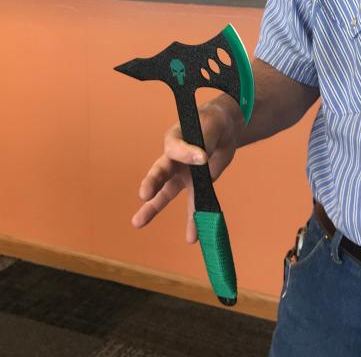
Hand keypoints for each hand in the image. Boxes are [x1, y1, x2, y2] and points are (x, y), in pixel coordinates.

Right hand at [131, 100, 242, 242]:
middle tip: (143, 195)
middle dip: (151, 184)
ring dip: (154, 209)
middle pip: (159, 174)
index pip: (174, 148)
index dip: (185, 153)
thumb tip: (200, 160)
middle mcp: (174, 160)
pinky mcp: (197, 186)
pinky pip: (194, 204)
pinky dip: (195, 221)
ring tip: (137, 223)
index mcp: (174, 140)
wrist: (224, 129)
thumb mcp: (207, 127)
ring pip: (166, 194)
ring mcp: (183, 175)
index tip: (202, 156)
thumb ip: (200, 143)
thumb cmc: (210, 123)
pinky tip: (193, 238)